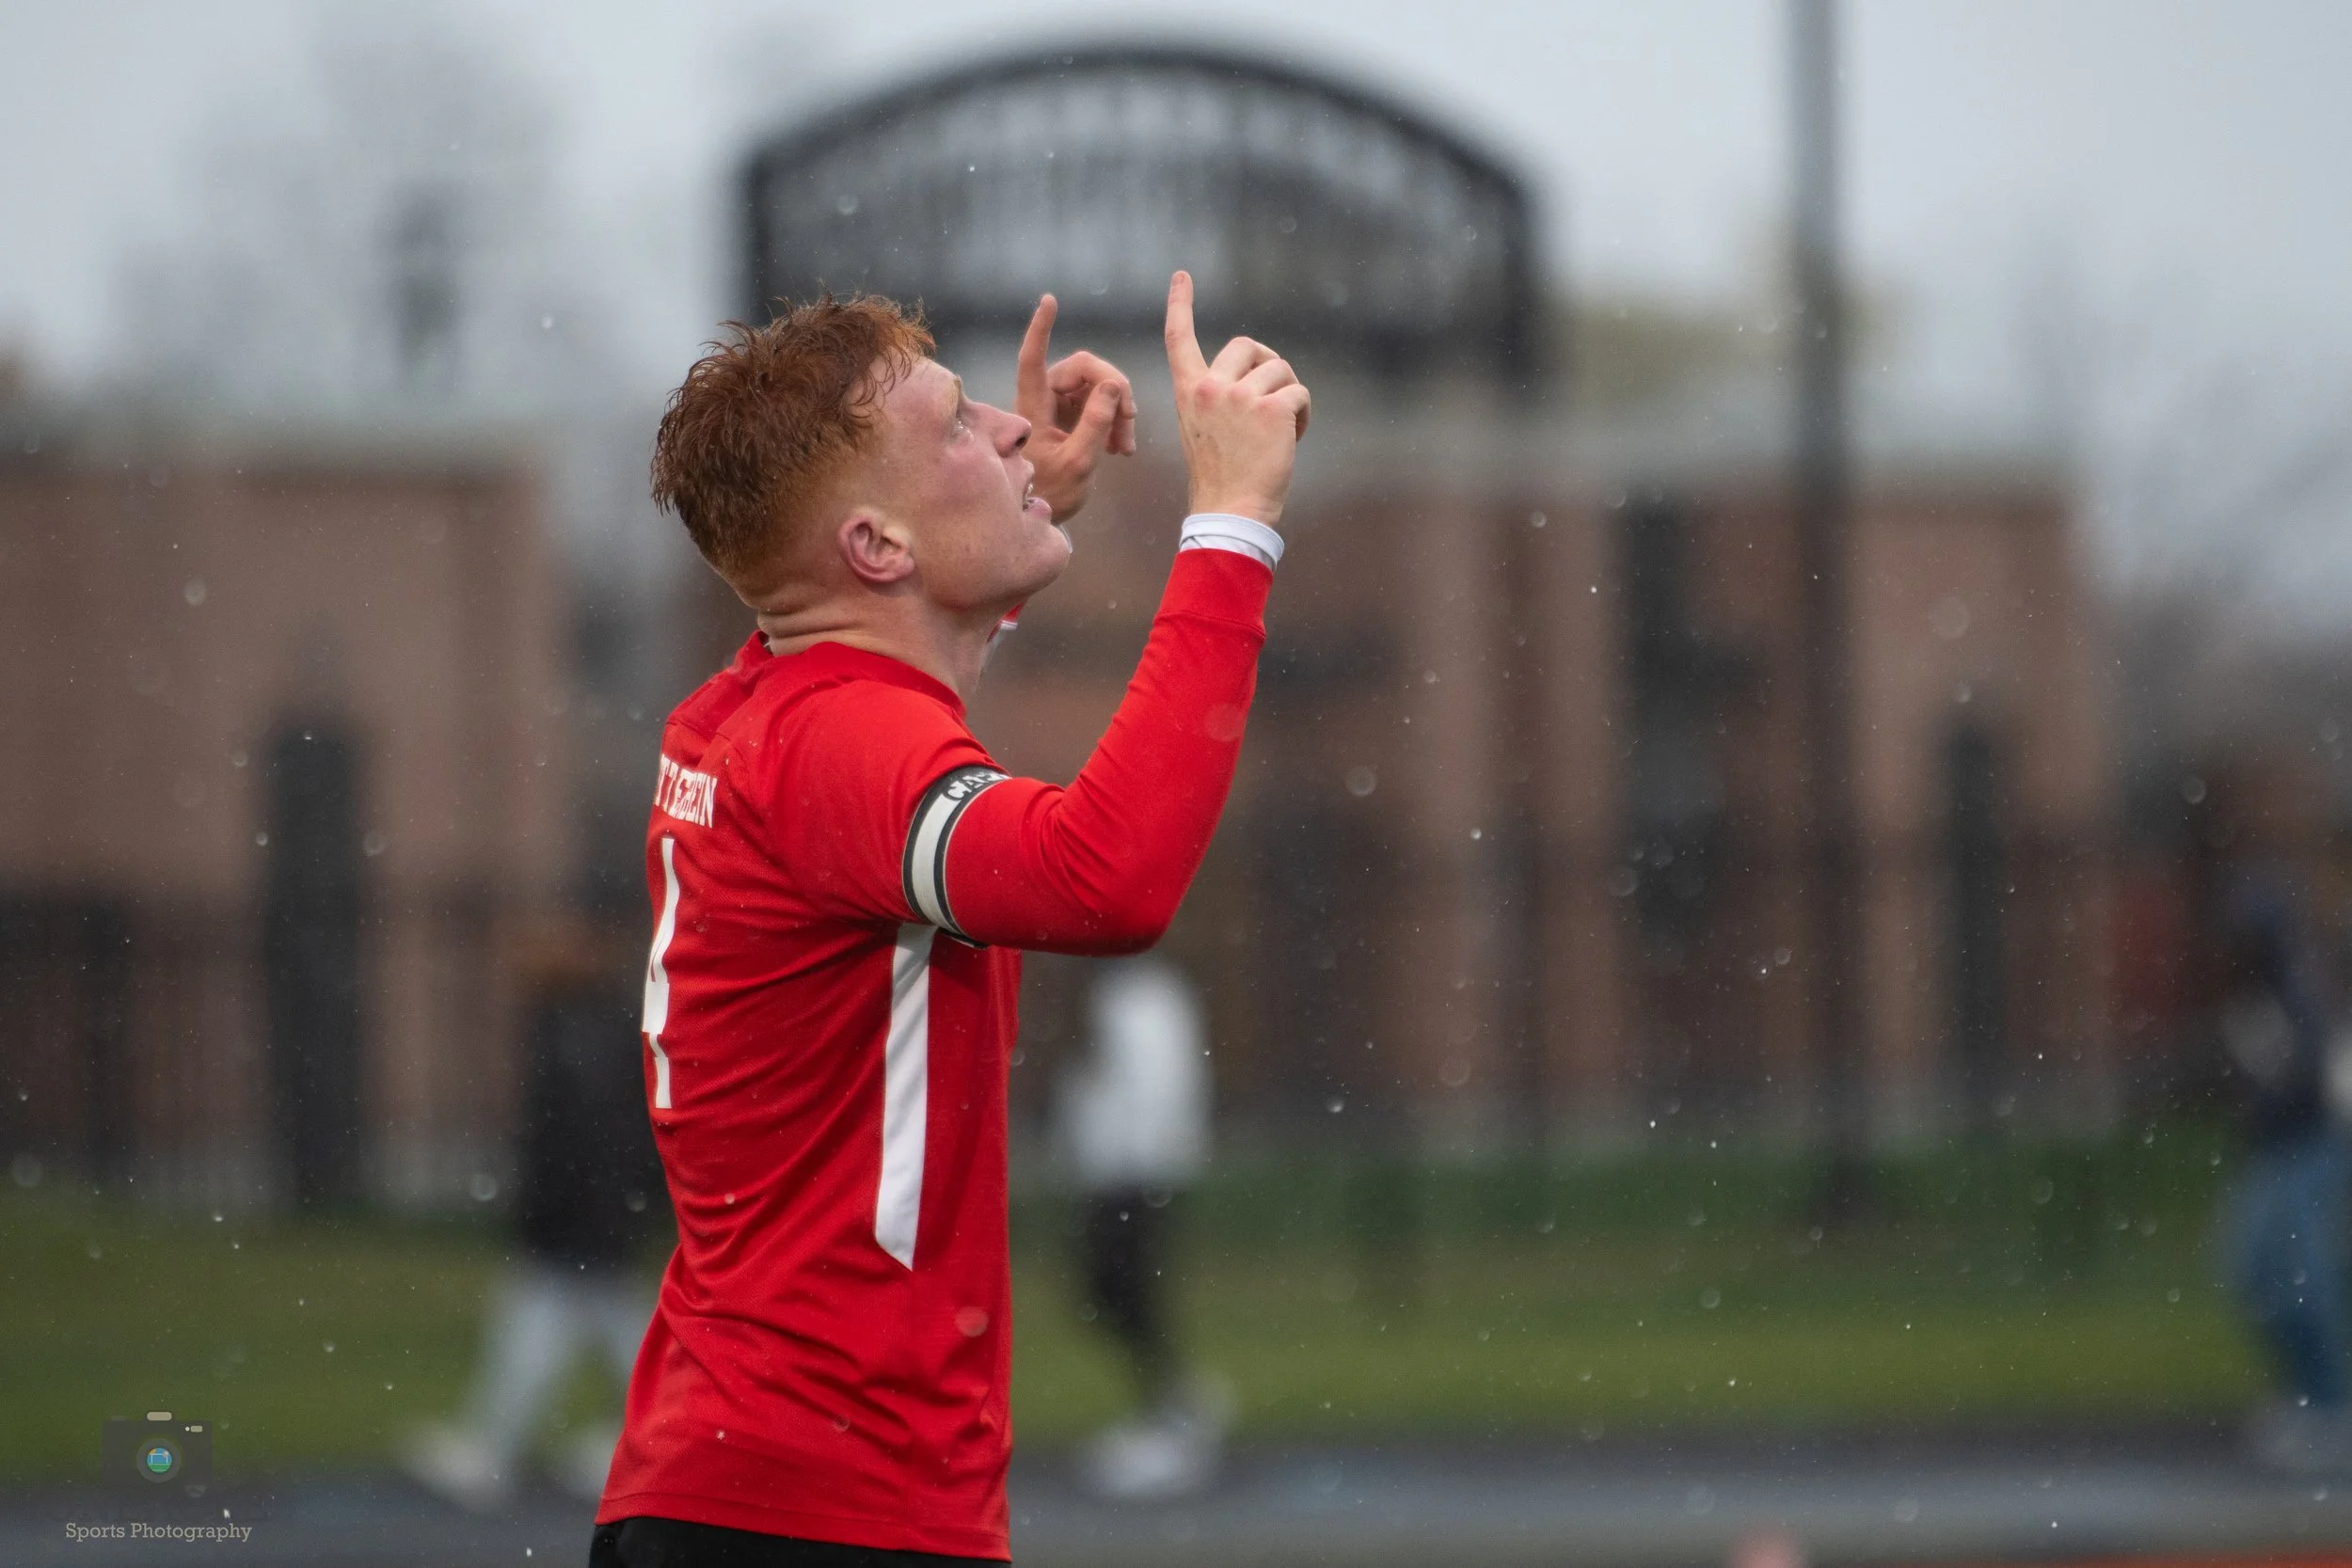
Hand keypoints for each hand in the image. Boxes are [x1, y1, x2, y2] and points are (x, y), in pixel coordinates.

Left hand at [1016, 294, 1135, 522]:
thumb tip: (1114, 384)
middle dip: (1114, 391)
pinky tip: (1120, 448)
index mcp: (1033, 406)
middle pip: (1084, 370)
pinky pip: (1099, 406)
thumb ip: (1095, 423)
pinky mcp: (1071, 420)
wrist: (1040, 518)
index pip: (1033, 358)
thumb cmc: (1049, 493)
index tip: (1049, 300)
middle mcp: (1044, 399)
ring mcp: (1058, 408)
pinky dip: (1114, 422)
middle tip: (1130, 425)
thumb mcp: (1077, 462)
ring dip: (1118, 411)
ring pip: (1097, 388)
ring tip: (1125, 448)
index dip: (1041, 329)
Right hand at [1163, 271, 1309, 527]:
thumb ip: (1220, 396)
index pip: (1179, 339)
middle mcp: (1210, 387)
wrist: (1232, 510)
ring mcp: (1241, 396)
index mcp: (1189, 392)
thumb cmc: (1223, 476)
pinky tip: (1294, 438)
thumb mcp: (1205, 429)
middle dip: (1267, 366)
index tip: (1181, 276)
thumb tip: (1257, 373)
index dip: (1179, 304)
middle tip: (1273, 399)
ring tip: (1282, 431)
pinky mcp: (1272, 408)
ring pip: (1280, 371)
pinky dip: (1304, 414)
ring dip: (1289, 396)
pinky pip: (1299, 392)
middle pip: (1248, 346)